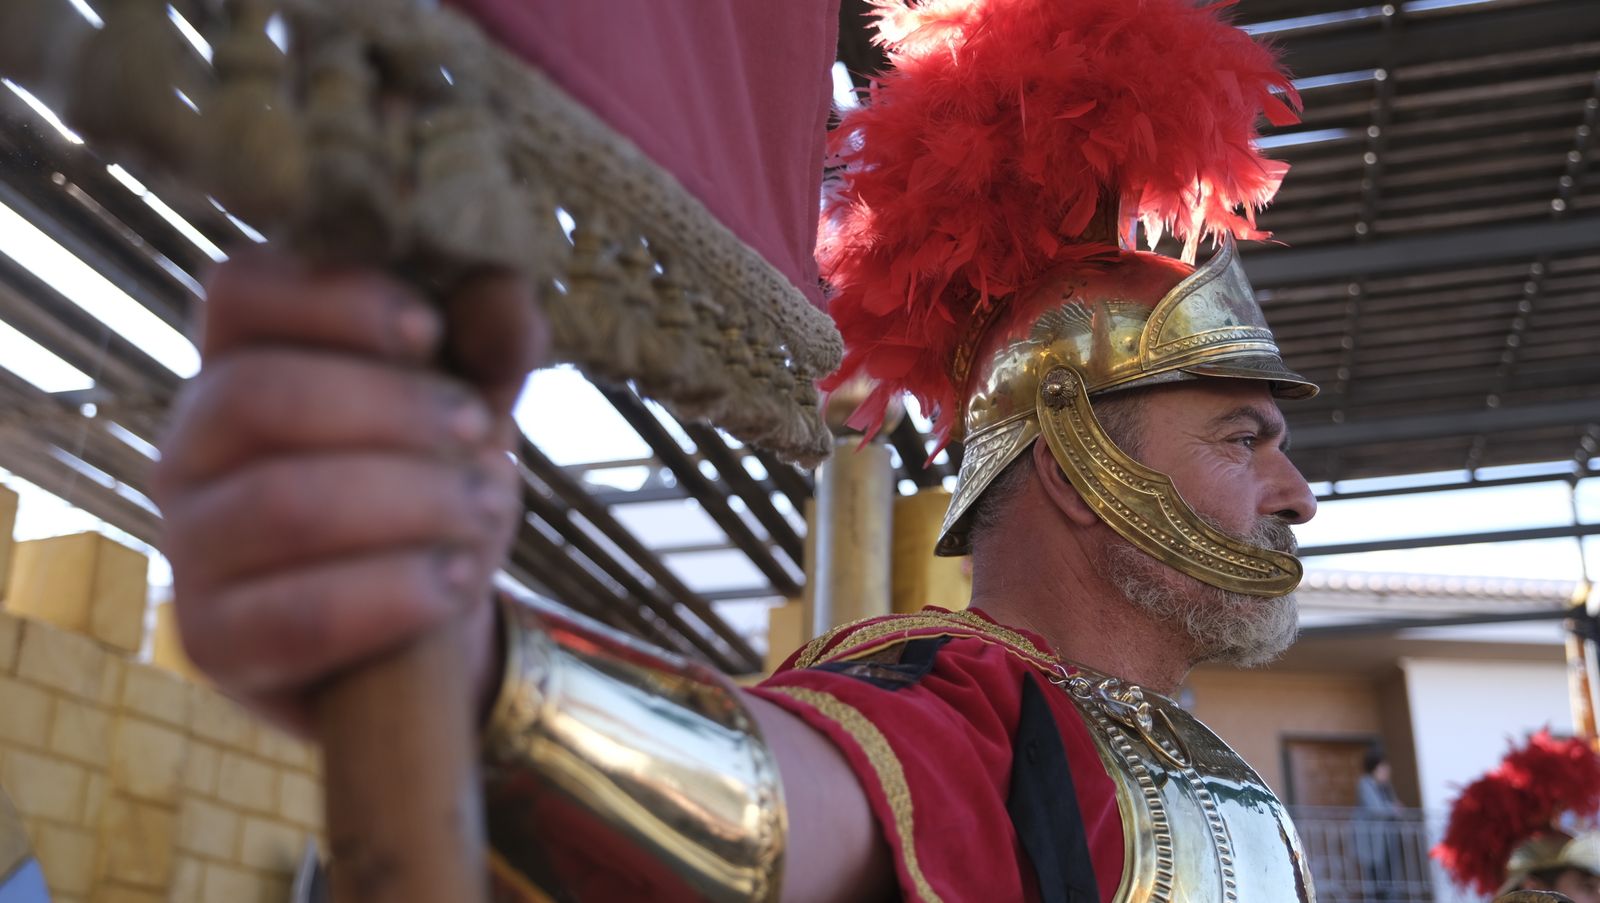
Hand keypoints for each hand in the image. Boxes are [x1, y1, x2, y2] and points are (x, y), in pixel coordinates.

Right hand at [151, 251, 546, 733]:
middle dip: (391, 408)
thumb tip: (502, 308)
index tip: (429, 331)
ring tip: (484, 507)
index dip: (335, 299)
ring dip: (408, 500)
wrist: (421, 617)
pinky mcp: (213, 641)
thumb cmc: (430, 477)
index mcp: (240, 360)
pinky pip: (291, 617)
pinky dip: (392, 595)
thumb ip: (494, 335)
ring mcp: (189, 546)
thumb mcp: (475, 394)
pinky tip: (454, 580)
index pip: (239, 291)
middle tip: (481, 431)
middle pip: (257, 395)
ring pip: (279, 505)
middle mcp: (192, 447)